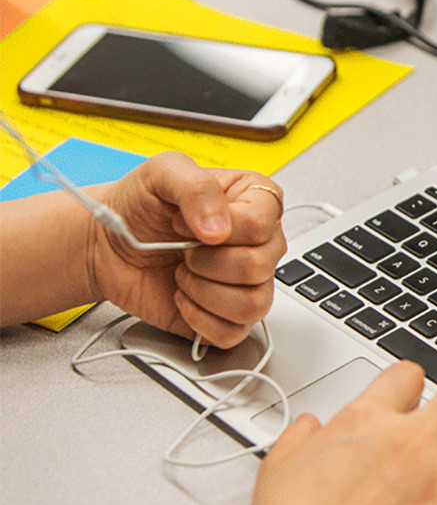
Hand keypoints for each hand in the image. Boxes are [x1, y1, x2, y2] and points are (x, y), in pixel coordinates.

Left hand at [88, 152, 285, 347]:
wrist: (105, 245)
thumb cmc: (138, 206)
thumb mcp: (161, 172)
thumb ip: (196, 187)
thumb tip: (220, 229)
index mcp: (255, 202)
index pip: (263, 223)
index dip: (222, 226)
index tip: (184, 222)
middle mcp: (259, 244)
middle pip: (259, 265)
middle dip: (207, 261)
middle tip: (182, 250)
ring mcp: (247, 283)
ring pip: (254, 303)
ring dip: (204, 291)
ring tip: (183, 274)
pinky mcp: (228, 317)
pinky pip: (234, 332)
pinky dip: (200, 319)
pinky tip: (183, 298)